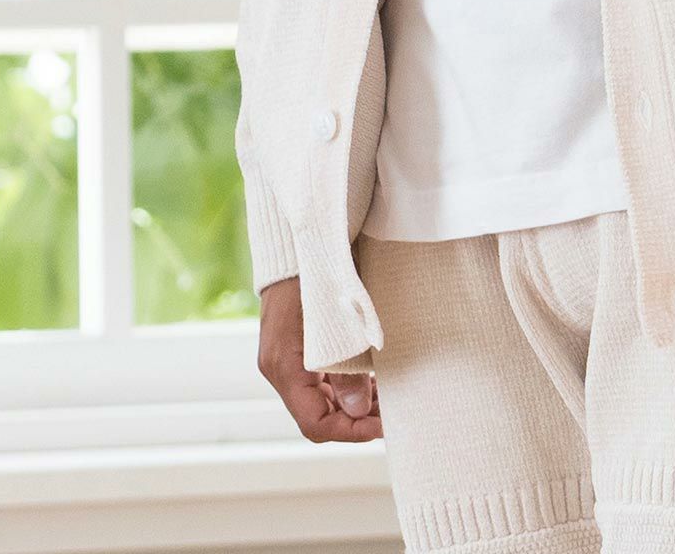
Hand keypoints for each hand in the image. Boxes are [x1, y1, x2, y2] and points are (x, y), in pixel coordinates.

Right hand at [258, 275, 382, 440]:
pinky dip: (347, 387)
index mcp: (284, 365)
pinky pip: (321, 381)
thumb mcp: (336, 320)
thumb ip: (346, 368)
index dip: (349, 431)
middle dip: (357, 419)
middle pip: (318, 415)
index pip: (314, 422)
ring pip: (322, 400)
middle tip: (393, 413)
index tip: (382, 427)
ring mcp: (287, 359)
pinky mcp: (297, 349)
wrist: (297, 242)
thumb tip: (359, 411)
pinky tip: (374, 379)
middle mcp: (281, 368)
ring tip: (389, 397)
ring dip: (354, 404)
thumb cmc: (316, 274)